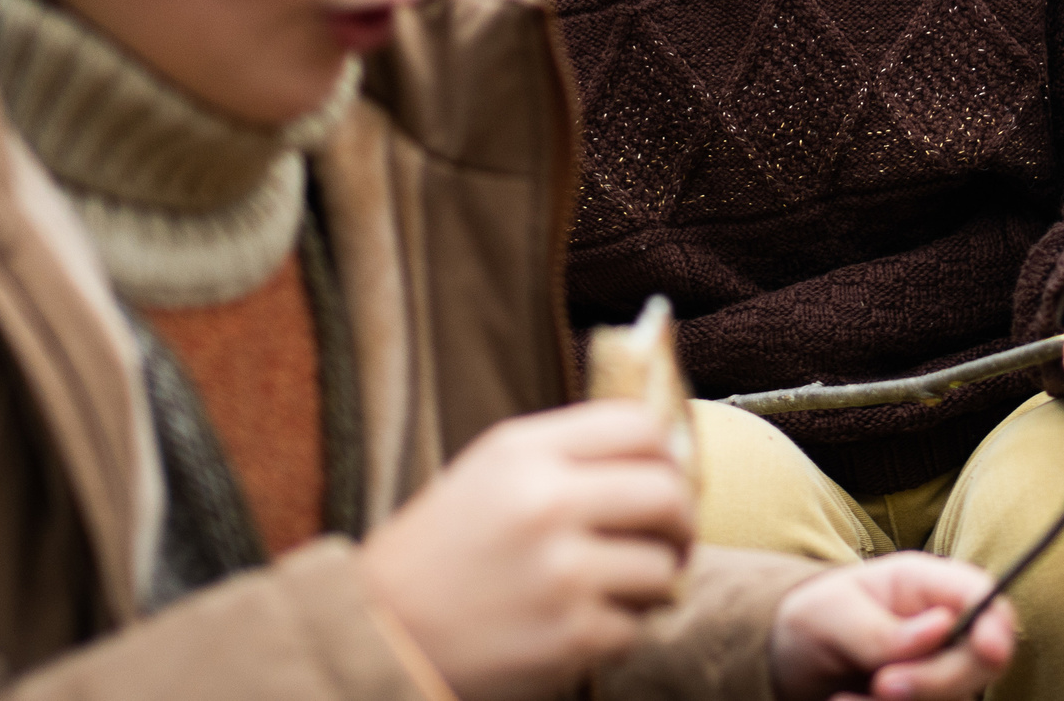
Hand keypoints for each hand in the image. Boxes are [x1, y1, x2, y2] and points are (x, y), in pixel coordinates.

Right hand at [355, 402, 693, 700]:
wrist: (384, 630)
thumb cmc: (445, 549)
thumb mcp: (494, 470)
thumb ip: (570, 453)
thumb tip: (666, 455)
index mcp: (526, 451)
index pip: (641, 426)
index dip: (668, 453)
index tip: (666, 476)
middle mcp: (546, 503)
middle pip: (668, 492)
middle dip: (680, 520)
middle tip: (669, 538)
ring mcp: (561, 573)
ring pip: (664, 566)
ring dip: (654, 582)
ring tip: (618, 586)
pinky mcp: (570, 636)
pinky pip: (638, 626)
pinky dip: (622, 630)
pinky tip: (584, 623)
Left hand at [769, 554, 1015, 700]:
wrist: (795, 665)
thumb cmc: (818, 621)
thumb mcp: (832, 614)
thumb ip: (880, 627)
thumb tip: (942, 628)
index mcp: (928, 586)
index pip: (984, 596)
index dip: (997, 624)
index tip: (988, 651)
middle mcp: (948, 631)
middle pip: (983, 661)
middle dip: (937, 680)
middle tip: (881, 686)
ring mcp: (943, 672)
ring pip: (956, 700)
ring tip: (844, 700)